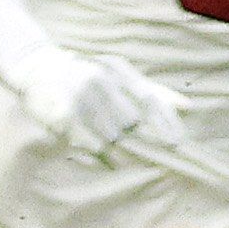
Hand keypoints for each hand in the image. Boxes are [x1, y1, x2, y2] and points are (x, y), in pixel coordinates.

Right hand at [25, 54, 194, 166]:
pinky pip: (87, 143)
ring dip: (120, 149)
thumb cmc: (90, 74)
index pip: (150, 98)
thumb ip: (154, 91)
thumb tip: (188, 106)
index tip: (178, 143)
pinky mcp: (61, 115)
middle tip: (150, 153)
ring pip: (110, 135)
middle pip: (131, 121)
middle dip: (140, 139)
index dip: (166, 122)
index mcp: (119, 70)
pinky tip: (107, 159)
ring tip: (124, 155)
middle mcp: (100, 80)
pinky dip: (100, 154)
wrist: (41, 68)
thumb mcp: (122, 75)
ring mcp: (79, 96)